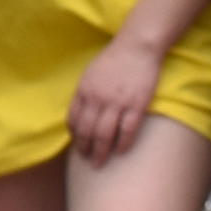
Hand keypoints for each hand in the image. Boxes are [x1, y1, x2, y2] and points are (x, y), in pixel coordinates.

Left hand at [68, 33, 159, 166]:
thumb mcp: (90, 74)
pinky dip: (123, 144)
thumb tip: (80, 112)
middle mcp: (97, 99)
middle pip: (87, 131)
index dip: (74, 136)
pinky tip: (121, 152)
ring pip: (105, 135)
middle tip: (87, 160)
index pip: (73, 120)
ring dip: (101, 151)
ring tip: (100, 163)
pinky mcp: (137, 105)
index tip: (77, 145)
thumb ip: (84, 93)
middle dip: (85, 149)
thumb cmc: (113, 59)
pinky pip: (128, 130)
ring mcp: (117, 103)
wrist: (137, 48)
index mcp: (83, 91)